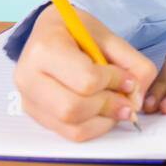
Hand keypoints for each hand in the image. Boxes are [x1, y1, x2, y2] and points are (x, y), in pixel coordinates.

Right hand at [13, 3, 157, 141]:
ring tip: (117, 105)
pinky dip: (94, 127)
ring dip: (104, 120)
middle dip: (108, 105)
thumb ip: (132, 63)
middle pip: (73, 108)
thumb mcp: (107, 36)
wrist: (48, 32)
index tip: (127, 78)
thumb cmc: (76, 31)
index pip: (85, 79)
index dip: (114, 82)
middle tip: (126, 99)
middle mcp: (28, 76)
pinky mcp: (35, 114)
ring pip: (72, 127)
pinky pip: (69, 133)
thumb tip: (137, 100)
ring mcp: (28, 98)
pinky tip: (103, 111)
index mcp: (44, 47)